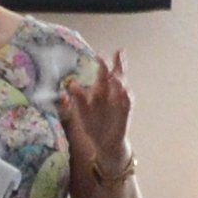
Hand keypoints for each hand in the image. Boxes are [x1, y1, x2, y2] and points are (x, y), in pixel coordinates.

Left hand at [58, 52, 135, 178]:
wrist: (104, 144)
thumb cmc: (93, 125)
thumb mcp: (82, 112)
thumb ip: (78, 98)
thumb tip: (71, 85)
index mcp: (102, 90)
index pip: (104, 73)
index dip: (103, 62)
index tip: (99, 53)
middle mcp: (112, 93)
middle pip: (116, 75)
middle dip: (115, 65)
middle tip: (116, 53)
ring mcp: (120, 102)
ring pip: (123, 87)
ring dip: (120, 80)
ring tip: (115, 74)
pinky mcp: (125, 113)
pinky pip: (127, 104)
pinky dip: (126, 97)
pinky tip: (124, 91)